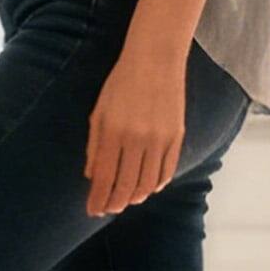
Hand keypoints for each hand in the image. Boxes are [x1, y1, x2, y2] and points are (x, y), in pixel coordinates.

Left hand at [84, 49, 186, 216]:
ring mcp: (159, 138)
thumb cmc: (120, 84)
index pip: (104, 178)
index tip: (92, 211)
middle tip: (109, 210)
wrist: (155, 59)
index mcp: (113, 132)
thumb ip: (95, 146)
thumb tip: (92, 177)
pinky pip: (167, 171)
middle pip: (126, 185)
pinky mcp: (177, 136)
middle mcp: (137, 138)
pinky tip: (148, 188)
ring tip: (126, 201)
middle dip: (115, 203)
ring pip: (148, 183)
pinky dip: (156, 184)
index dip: (98, 199)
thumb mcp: (99, 112)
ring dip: (135, 197)